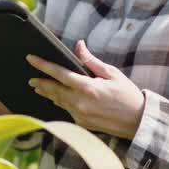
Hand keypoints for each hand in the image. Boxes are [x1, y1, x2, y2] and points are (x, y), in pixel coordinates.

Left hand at [26, 40, 145, 139]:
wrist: (138, 121)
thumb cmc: (127, 95)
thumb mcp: (111, 73)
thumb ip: (91, 61)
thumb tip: (79, 46)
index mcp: (88, 88)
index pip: (59, 74)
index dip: (43, 65)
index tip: (31, 59)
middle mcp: (80, 103)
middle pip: (54, 90)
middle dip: (41, 82)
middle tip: (31, 78)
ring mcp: (80, 115)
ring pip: (58, 101)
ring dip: (48, 93)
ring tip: (38, 87)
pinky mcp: (82, 123)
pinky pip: (67, 110)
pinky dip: (61, 102)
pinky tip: (57, 98)